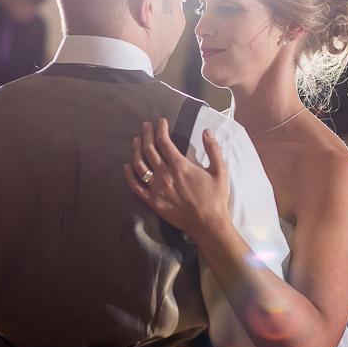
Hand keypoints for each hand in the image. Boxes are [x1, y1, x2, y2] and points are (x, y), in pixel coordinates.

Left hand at [124, 118, 229, 239]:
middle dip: (146, 134)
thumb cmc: (215, 197)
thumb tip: (207, 131)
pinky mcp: (153, 202)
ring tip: (136, 140)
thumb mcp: (220, 170)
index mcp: (180, 166)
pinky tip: (127, 166)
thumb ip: (213, 149)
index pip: (164, 141)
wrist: (208, 224)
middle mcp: (165, 175)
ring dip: (136, 150)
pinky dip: (129, 175)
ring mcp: (157, 189)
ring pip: (140, 165)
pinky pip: (136, 187)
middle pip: (150, 150)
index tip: (161, 122)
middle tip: (146, 125)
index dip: (161, 129)